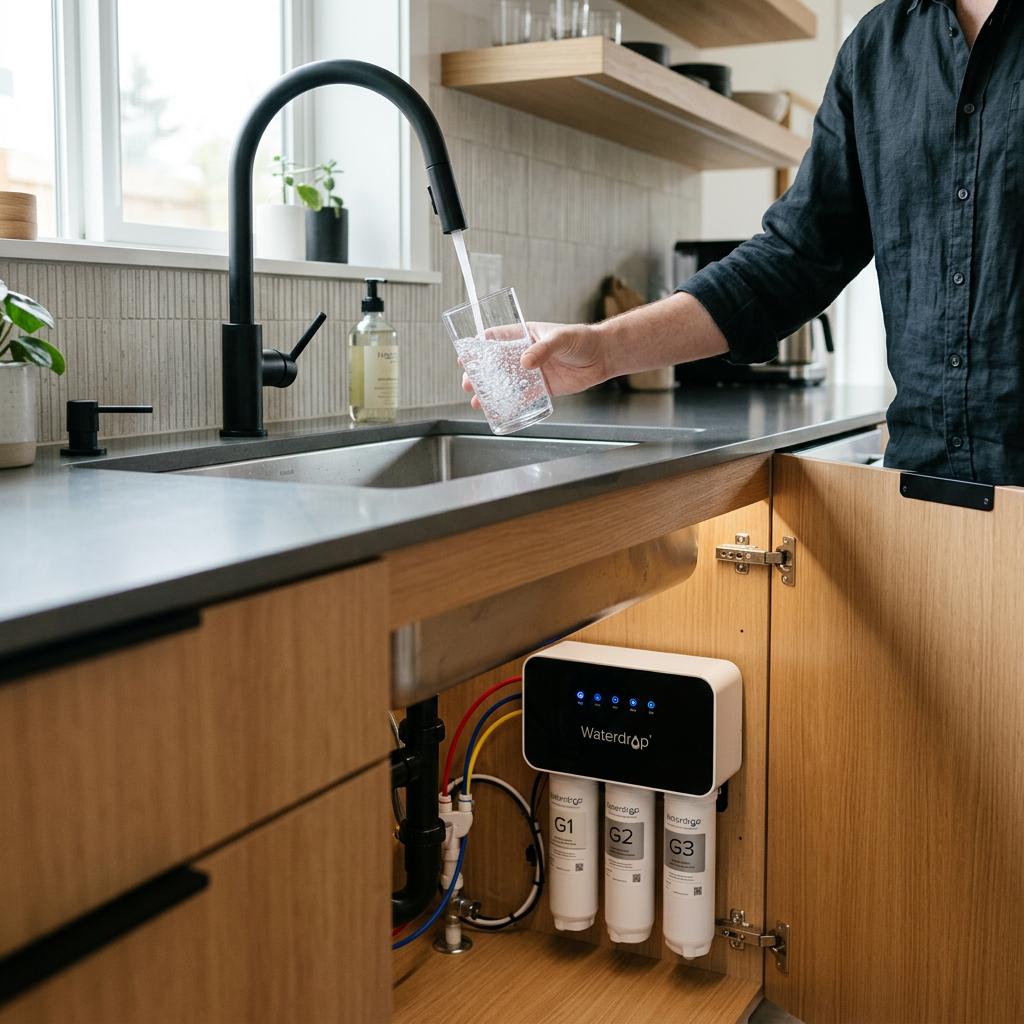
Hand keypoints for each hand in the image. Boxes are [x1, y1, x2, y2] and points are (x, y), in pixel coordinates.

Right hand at [461, 322, 610, 408]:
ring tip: (476, 400)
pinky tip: (499, 411)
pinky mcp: (543, 388)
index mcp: (525, 336)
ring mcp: (533, 372)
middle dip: (480, 374)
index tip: (466, 354)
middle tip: (468, 383)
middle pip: (496, 364)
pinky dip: (511, 404)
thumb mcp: (560, 338)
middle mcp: (525, 354)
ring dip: (490, 391)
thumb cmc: (581, 339)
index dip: (479, 346)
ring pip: (506, 382)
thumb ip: (542, 349)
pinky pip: (524, 397)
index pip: (496, 338)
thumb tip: (525, 362)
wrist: (602, 356)